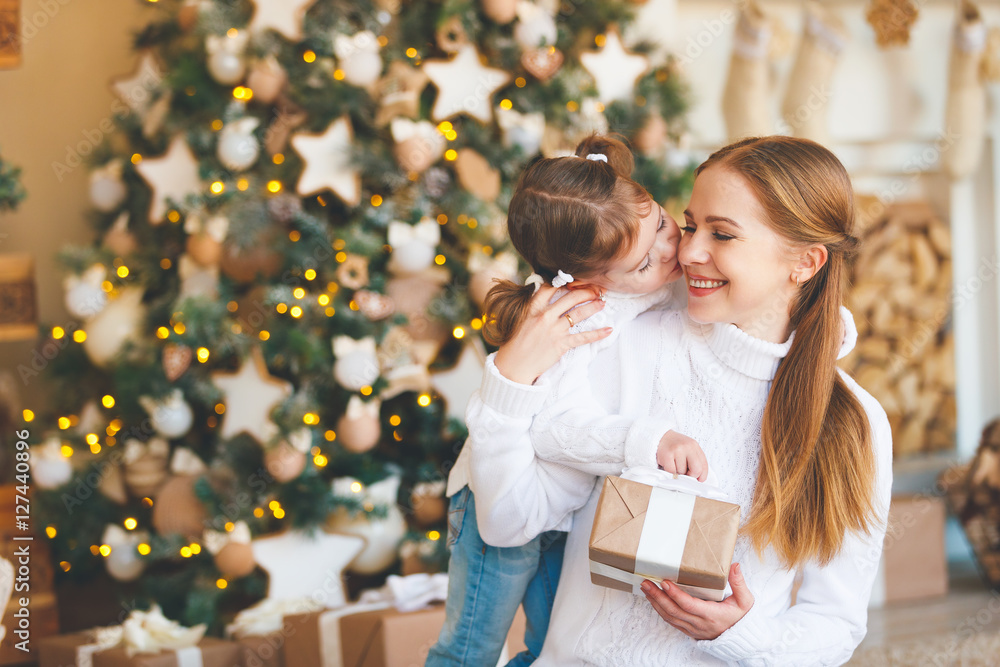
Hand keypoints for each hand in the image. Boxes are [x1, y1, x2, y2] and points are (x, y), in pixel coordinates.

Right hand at [493, 284, 609, 384]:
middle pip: (571, 298)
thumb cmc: (515, 343)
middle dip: (587, 291)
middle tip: (597, 289)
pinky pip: (583, 337)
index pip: (551, 287)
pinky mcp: (561, 344)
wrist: (513, 365)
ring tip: (602, 303)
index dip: (566, 281)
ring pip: (579, 314)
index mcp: (533, 308)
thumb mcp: (520, 319)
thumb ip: (534, 307)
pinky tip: (608, 330)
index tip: (576, 279)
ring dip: (594, 307)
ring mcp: (554, 330)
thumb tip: (545, 296)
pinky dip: (597, 334)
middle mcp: (545, 316)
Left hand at [641, 563, 753, 640]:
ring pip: (670, 617)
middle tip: (646, 583)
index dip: (676, 595)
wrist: (741, 638)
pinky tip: (653, 600)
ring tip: (645, 588)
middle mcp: (699, 624)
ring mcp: (692, 628)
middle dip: (658, 596)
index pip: (690, 605)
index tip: (665, 582)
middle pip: (674, 611)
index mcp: (712, 615)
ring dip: (655, 602)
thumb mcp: (745, 601)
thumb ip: (739, 583)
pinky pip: (671, 621)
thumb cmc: (741, 617)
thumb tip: (735, 566)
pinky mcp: (688, 630)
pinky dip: (660, 610)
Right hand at [656, 431, 708, 481]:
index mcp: (694, 446)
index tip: (699, 479)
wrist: (660, 437)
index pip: (704, 465)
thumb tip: (699, 478)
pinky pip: (672, 472)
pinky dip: (670, 471)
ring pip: (682, 472)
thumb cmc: (676, 446)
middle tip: (686, 473)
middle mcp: (687, 446)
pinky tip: (669, 463)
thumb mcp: (689, 449)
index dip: (702, 475)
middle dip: (691, 475)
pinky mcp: (667, 455)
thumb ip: (695, 461)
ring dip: (678, 471)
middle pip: (696, 470)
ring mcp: (677, 450)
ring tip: (674, 463)